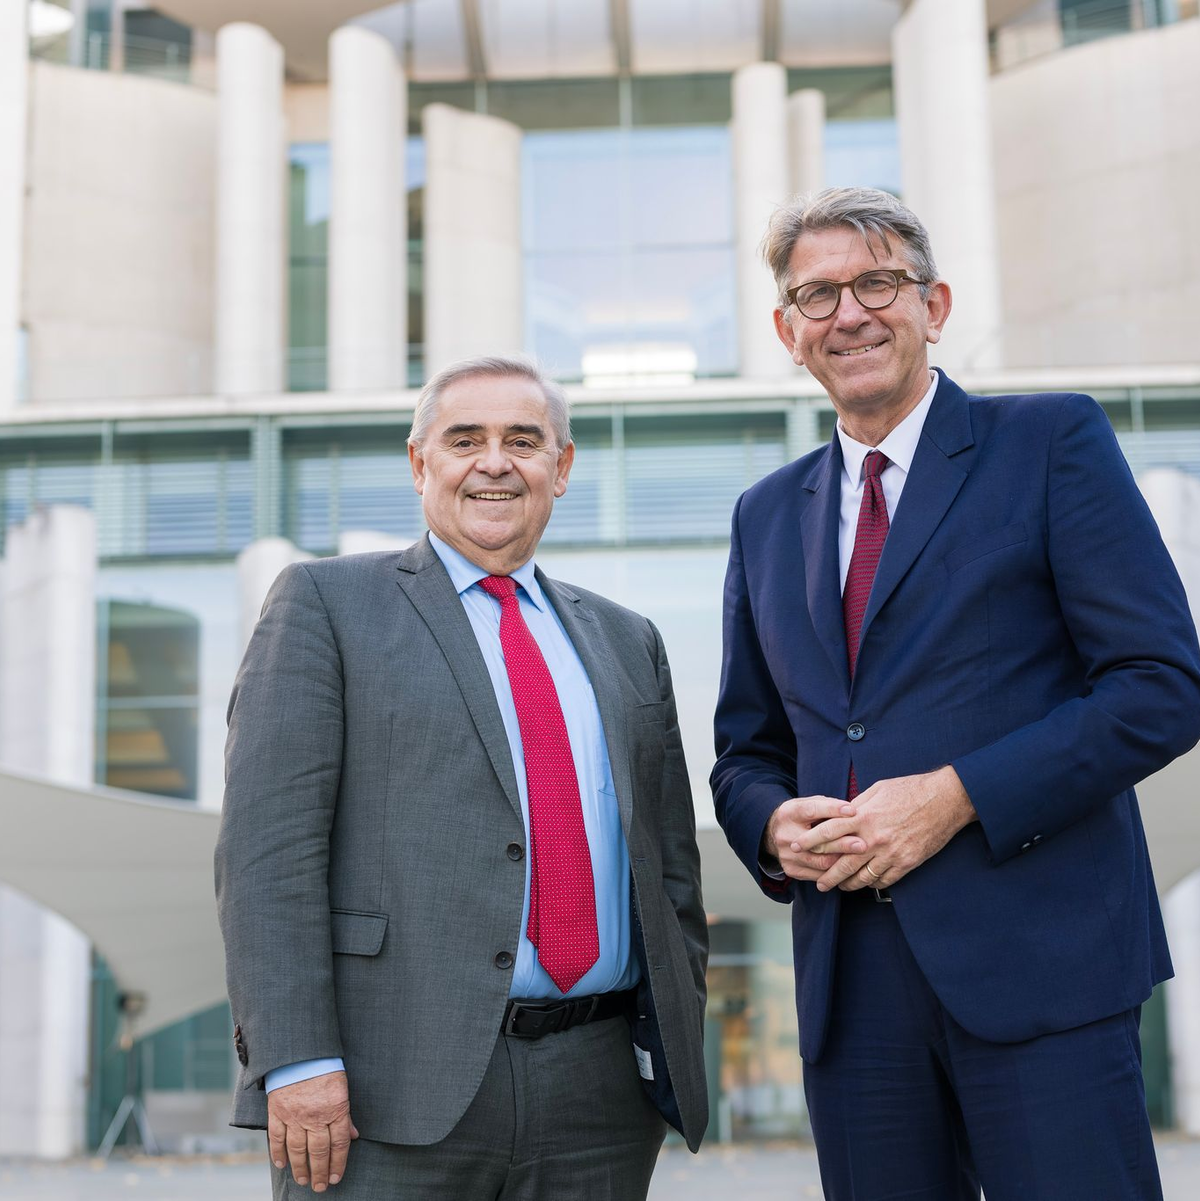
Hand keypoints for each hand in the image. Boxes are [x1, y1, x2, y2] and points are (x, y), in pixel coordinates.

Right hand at [267, 1071, 358, 1191]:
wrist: (300, 1051)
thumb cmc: (325, 1067)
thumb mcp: (342, 1087)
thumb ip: (346, 1114)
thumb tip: (354, 1136)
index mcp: (336, 1108)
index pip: (339, 1143)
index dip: (338, 1163)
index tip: (336, 1178)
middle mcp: (316, 1115)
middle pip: (319, 1151)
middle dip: (320, 1172)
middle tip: (320, 1187)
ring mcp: (295, 1115)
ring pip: (298, 1150)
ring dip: (301, 1169)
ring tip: (304, 1181)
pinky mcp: (278, 1111)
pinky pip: (277, 1138)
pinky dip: (278, 1154)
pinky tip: (282, 1165)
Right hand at [764, 795, 865, 881]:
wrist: (772, 833)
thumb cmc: (799, 817)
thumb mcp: (807, 804)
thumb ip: (826, 806)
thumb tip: (851, 811)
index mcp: (789, 813)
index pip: (811, 810)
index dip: (832, 810)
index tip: (852, 811)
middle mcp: (785, 835)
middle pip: (817, 842)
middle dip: (843, 844)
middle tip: (862, 844)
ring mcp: (787, 855)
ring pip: (820, 862)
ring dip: (842, 861)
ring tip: (859, 858)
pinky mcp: (792, 870)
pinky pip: (819, 875)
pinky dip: (835, 872)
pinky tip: (849, 868)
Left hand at [797, 766, 976, 892]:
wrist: (945, 800)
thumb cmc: (911, 790)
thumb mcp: (878, 789)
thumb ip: (858, 805)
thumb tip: (842, 814)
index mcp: (863, 816)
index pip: (827, 832)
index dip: (810, 841)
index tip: (798, 847)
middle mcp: (873, 838)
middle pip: (841, 862)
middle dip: (826, 875)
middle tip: (818, 883)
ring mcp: (890, 853)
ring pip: (862, 877)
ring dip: (848, 884)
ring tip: (840, 887)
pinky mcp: (907, 863)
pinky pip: (884, 881)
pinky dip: (873, 884)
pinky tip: (867, 884)